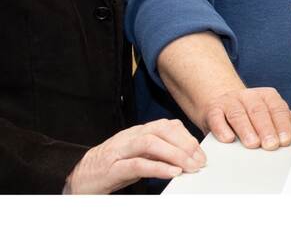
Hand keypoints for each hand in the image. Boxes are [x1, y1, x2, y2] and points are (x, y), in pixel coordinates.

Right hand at [63, 119, 204, 193]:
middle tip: (200, 161)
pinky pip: (137, 164)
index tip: (201, 152)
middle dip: (186, 144)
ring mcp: (119, 151)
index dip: (188, 137)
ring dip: (175, 154)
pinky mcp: (111, 168)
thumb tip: (187, 157)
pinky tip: (172, 173)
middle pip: (162, 130)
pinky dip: (158, 168)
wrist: (76, 176)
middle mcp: (130, 137)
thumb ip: (158, 153)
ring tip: (190, 166)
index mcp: (138, 132)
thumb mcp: (138, 157)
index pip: (168, 125)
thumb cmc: (110, 167)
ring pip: (151, 142)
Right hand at [202, 87, 290, 149]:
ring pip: (239, 114)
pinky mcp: (213, 111)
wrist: (223, 101)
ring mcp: (231, 102)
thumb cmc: (256, 113)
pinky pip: (217, 118)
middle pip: (259, 111)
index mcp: (269, 96)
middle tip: (271, 145)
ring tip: (252, 144)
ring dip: (246, 129)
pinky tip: (227, 138)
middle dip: (266, 128)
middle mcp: (250, 96)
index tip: (286, 140)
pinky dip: (222, 128)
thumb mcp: (280, 116)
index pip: (278, 109)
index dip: (282, 124)